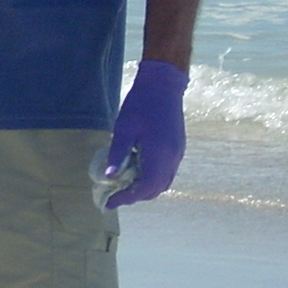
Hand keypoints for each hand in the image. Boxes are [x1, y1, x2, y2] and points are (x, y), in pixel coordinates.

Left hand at [102, 60, 188, 207]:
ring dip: (145, 188)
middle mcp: (172, 158)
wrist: (163, 85)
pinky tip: (137, 171)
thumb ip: (118, 153)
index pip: (145, 188)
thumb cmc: (140, 104)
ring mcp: (178, 153)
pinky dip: (153, 178)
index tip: (110, 202)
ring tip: (124, 185)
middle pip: (156, 189)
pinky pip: (167, 172)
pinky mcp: (178, 148)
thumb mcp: (124, 128)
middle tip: (115, 195)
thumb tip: (109, 177)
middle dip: (136, 196)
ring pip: (163, 182)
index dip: (127, 198)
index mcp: (159, 154)